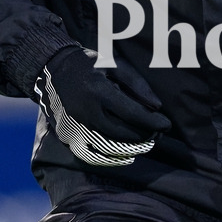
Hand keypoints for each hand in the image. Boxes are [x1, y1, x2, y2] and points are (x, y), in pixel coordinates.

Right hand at [34, 45, 169, 165]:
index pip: (132, 113)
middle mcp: (86, 112)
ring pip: (109, 146)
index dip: (152, 122)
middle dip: (144, 135)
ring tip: (146, 140)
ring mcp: (75, 126)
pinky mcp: (68, 135)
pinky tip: (127, 153)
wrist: (54, 69)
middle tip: (158, 133)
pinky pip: (93, 153)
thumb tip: (157, 107)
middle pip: (122, 133)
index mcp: (99, 91)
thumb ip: (137, 85)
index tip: (167, 125)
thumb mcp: (116, 65)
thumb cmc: (90, 64)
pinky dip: (111, 156)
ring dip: (131, 147)